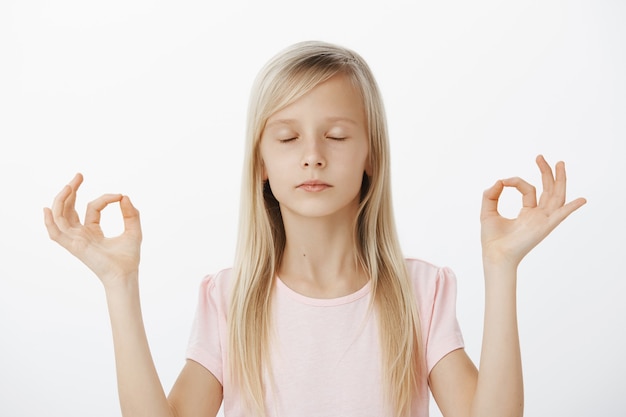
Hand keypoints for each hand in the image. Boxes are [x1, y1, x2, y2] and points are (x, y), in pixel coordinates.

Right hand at [43, 173, 141, 287]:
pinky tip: (48, 209)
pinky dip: (50, 222)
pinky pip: (56, 233)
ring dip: (61, 200)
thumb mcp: (133, 230)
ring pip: (60, 217)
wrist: (126, 274)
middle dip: (71, 191)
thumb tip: (124, 196)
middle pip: (68, 209)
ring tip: (70, 185)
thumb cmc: (129, 258)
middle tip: (79, 175)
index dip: (105, 198)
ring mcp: (75, 240)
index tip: (119, 196)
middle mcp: (81, 234)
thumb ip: (131, 214)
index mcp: (92, 231)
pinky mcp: (74, 246)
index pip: (92, 207)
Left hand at [480, 155, 585, 268]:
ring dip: (559, 180)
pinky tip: (582, 200)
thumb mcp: (488, 211)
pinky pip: (561, 215)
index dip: (516, 181)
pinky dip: (571, 208)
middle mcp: (538, 215)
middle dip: (546, 173)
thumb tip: (499, 181)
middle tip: (540, 157)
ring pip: (556, 197)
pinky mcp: (544, 226)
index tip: (503, 181)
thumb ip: (491, 195)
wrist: (495, 254)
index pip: (528, 189)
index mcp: (528, 212)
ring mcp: (543, 220)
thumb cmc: (492, 238)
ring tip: (559, 163)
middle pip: (548, 190)